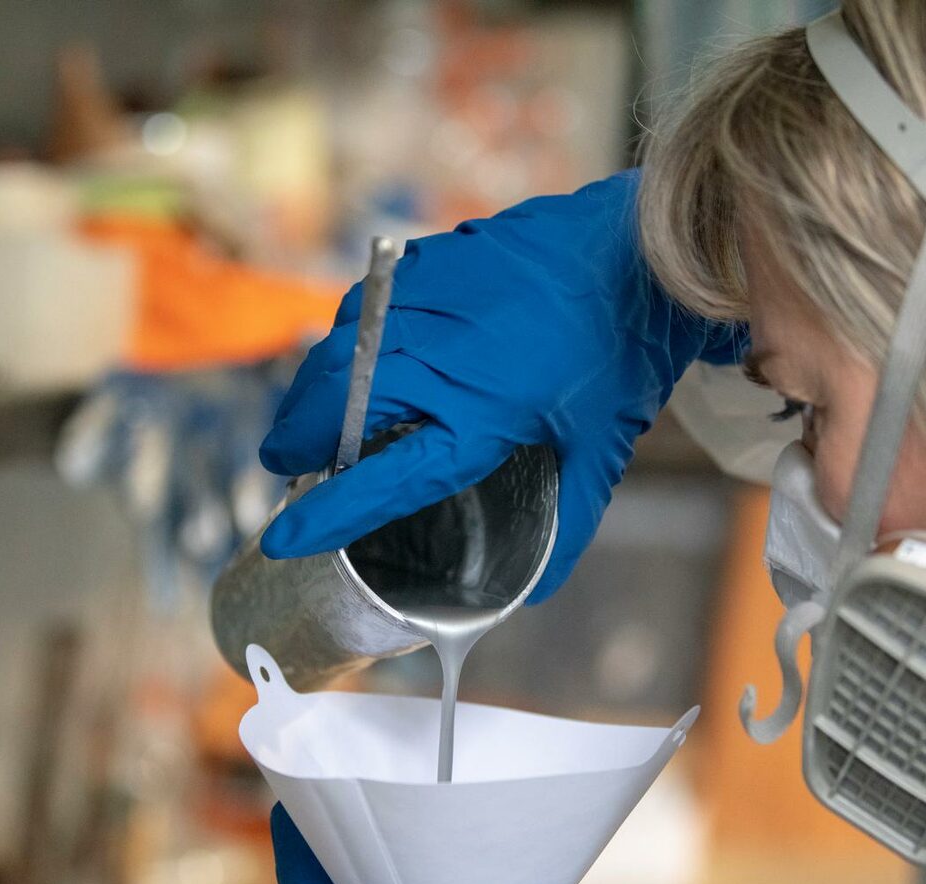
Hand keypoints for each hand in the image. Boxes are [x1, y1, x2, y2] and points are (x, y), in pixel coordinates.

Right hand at [257, 171, 742, 601]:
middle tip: (283, 464)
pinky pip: (365, 303)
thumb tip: (537, 588)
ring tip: (311, 418)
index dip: (328, 514)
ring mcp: (429, 299)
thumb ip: (567, 521)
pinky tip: (355, 355)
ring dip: (313, 387)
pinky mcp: (431, 259)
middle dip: (296, 439)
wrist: (643, 252)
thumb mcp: (601, 451)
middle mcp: (441, 356)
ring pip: (339, 348)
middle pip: (335, 404)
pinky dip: (346, 337)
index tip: (282, 540)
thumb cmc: (625, 354)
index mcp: (481, 414)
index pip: (384, 479)